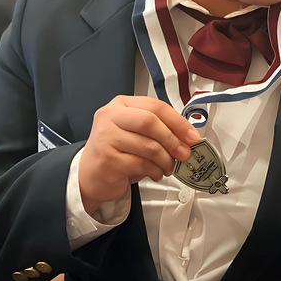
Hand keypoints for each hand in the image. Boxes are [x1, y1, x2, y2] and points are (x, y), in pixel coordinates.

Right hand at [78, 96, 199, 213]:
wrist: (89, 175)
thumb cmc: (116, 151)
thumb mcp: (135, 133)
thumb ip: (158, 129)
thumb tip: (187, 137)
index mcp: (121, 105)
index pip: (155, 106)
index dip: (177, 122)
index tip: (191, 135)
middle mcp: (110, 117)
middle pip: (151, 122)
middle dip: (173, 140)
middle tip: (184, 153)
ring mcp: (106, 137)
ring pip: (149, 146)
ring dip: (166, 160)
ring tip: (168, 167)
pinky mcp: (107, 159)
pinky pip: (142, 164)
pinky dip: (155, 170)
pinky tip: (155, 173)